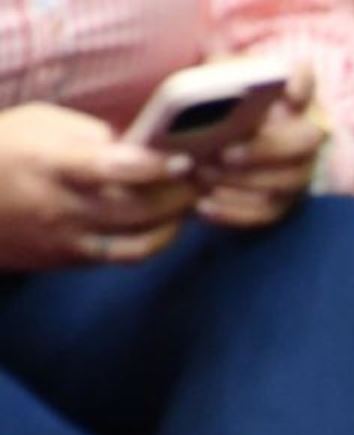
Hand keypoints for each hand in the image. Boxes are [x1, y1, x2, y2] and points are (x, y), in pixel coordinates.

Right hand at [0, 102, 194, 269]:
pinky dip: (155, 240)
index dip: (153, 166)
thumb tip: (145, 143)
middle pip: (138, 209)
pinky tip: (167, 223)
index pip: (110, 168)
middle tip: (203, 179)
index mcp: (50, 164)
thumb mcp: (40, 124)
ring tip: (190, 200)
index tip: (183, 159)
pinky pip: (127, 256)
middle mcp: (61, 206)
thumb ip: (92, 134)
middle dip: (180, 195)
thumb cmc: (4, 149)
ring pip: (140, 239)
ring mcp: (68, 239)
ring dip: (175, 221)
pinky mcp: (73, 260)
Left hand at [195, 62, 324, 227]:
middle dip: (265, 149)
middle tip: (224, 152)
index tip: (290, 91)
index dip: (302, 84)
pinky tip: (203, 204)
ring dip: (241, 182)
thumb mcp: (213, 84)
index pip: (306, 80)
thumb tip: (213, 77)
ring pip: (285, 183)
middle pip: (305, 141)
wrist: (205, 149)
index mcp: (286, 97)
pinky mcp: (283, 203)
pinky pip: (266, 214)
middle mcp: (305, 135)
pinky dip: (233, 212)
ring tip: (202, 175)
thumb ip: (216, 74)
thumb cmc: (214, 110)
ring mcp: (298, 173)